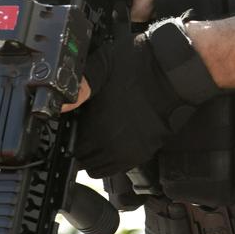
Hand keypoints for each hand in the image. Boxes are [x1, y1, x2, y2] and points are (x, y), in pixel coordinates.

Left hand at [72, 20, 217, 177]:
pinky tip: (114, 138)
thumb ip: (80, 84)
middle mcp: (111, 145)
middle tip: (84, 129)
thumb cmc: (139, 65)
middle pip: (83, 159)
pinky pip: (118, 167)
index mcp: (96, 126)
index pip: (70, 145)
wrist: (174, 72)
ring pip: (100, 168)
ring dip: (95, 155)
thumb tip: (60, 102)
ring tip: (98, 135)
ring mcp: (129, 152)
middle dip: (80, 146)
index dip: (68, 134)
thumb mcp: (102, 65)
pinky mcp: (144, 152)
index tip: (73, 123)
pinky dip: (112, 158)